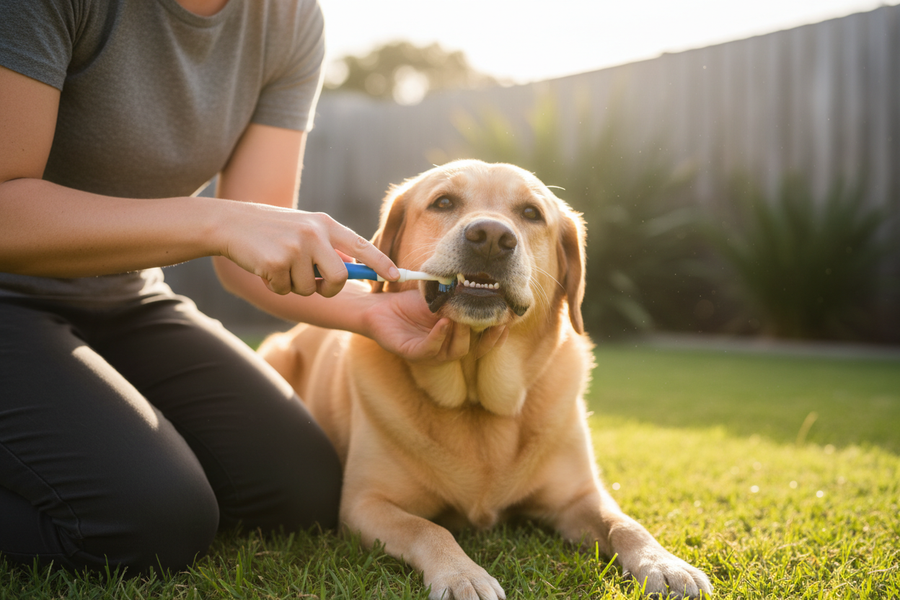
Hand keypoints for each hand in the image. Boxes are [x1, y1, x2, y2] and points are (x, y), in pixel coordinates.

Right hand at [219, 203, 398, 297]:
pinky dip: (275, 286)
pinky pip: (285, 290)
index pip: (361, 246)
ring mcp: (295, 247)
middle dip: (328, 289)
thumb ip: (331, 247)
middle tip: (314, 283)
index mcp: (325, 224)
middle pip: (339, 278)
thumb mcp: (307, 230)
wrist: (232, 224)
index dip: (381, 263)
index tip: (396, 277)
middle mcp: (314, 233)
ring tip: (281, 266)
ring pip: (310, 288)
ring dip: (295, 285)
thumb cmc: (274, 230)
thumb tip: (358, 271)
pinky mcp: (276, 261)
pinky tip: (266, 268)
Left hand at [363, 290, 507, 364]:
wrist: (380, 307)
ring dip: (461, 334)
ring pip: (455, 351)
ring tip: (461, 317)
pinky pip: (430, 350)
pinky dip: (439, 337)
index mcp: (457, 336)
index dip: (498, 334)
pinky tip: (444, 322)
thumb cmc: (411, 303)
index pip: (484, 340)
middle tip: (495, 321)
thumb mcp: (441, 295)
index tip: (508, 318)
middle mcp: (447, 348)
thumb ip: (460, 294)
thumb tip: (485, 279)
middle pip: (475, 349)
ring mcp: (431, 353)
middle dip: (487, 337)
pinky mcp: (412, 353)